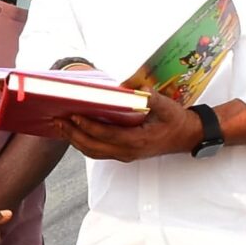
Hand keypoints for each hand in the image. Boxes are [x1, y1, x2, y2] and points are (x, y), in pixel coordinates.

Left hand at [60, 92, 201, 162]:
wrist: (187, 136)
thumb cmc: (177, 121)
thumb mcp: (168, 107)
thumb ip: (153, 99)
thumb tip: (139, 90)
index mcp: (137, 141)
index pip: (106, 135)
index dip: (88, 126)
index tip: (73, 116)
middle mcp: (128, 152)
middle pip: (93, 147)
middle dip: (73, 134)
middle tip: (58, 120)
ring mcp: (125, 155)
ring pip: (93, 152)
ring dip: (75, 140)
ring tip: (60, 126)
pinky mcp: (123, 154)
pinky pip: (98, 152)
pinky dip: (84, 143)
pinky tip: (75, 132)